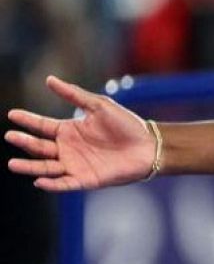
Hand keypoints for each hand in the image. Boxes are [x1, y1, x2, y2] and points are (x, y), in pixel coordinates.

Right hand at [6, 76, 157, 190]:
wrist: (149, 145)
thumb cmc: (126, 125)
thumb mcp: (99, 106)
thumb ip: (74, 95)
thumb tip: (49, 79)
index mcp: (69, 130)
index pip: (41, 126)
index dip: (27, 120)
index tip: (12, 114)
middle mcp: (68, 149)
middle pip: (39, 147)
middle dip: (24, 142)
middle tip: (10, 136)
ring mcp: (75, 165)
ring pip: (46, 167)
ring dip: (30, 167)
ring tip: (12, 164)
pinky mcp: (86, 179)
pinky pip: (65, 184)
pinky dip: (52, 184)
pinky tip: (39, 181)